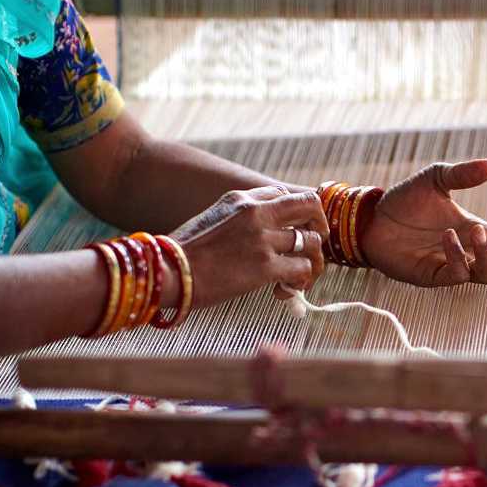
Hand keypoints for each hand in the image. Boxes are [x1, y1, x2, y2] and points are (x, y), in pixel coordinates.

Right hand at [167, 186, 327, 308]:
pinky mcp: (265, 266)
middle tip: (312, 245)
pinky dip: (299, 283)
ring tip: (295, 278)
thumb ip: (239, 220)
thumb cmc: (184, 254)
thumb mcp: (212, 220)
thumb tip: (265, 235)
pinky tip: (283, 291)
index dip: (297, 214)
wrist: (168, 272)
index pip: (285, 195)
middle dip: (319, 226)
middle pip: (310, 206)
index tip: (296, 231)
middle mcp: (257, 212)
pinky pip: (303, 269)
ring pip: (311, 243)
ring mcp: (263, 239)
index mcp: (242, 199)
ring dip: (310, 263)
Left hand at [362, 159, 486, 287]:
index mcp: (477, 231)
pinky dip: (458, 257)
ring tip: (478, 233)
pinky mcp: (432, 276)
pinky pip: (455, 275)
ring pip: (485, 274)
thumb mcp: (436, 179)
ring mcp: (452, 266)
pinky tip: (449, 238)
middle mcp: (469, 252)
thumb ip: (463, 175)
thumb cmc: (405, 201)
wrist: (372, 218)